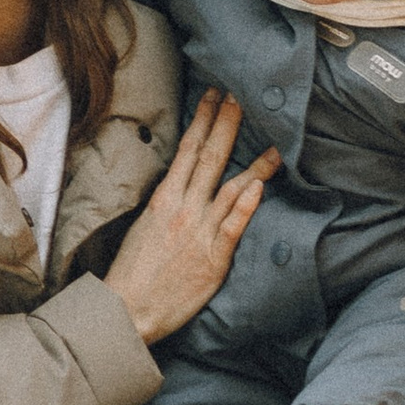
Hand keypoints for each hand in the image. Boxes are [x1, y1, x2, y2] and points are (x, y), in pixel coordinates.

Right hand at [102, 90, 274, 342]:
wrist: (128, 309)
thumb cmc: (134, 271)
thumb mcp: (145, 225)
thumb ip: (168, 202)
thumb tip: (184, 182)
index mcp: (164, 198)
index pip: (188, 149)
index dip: (204, 119)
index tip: (214, 96)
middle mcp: (184, 208)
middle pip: (210, 157)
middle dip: (227, 124)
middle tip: (241, 97)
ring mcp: (200, 232)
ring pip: (232, 188)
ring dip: (255, 165)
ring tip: (276, 147)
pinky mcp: (214, 258)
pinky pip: (233, 226)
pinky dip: (247, 205)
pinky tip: (260, 186)